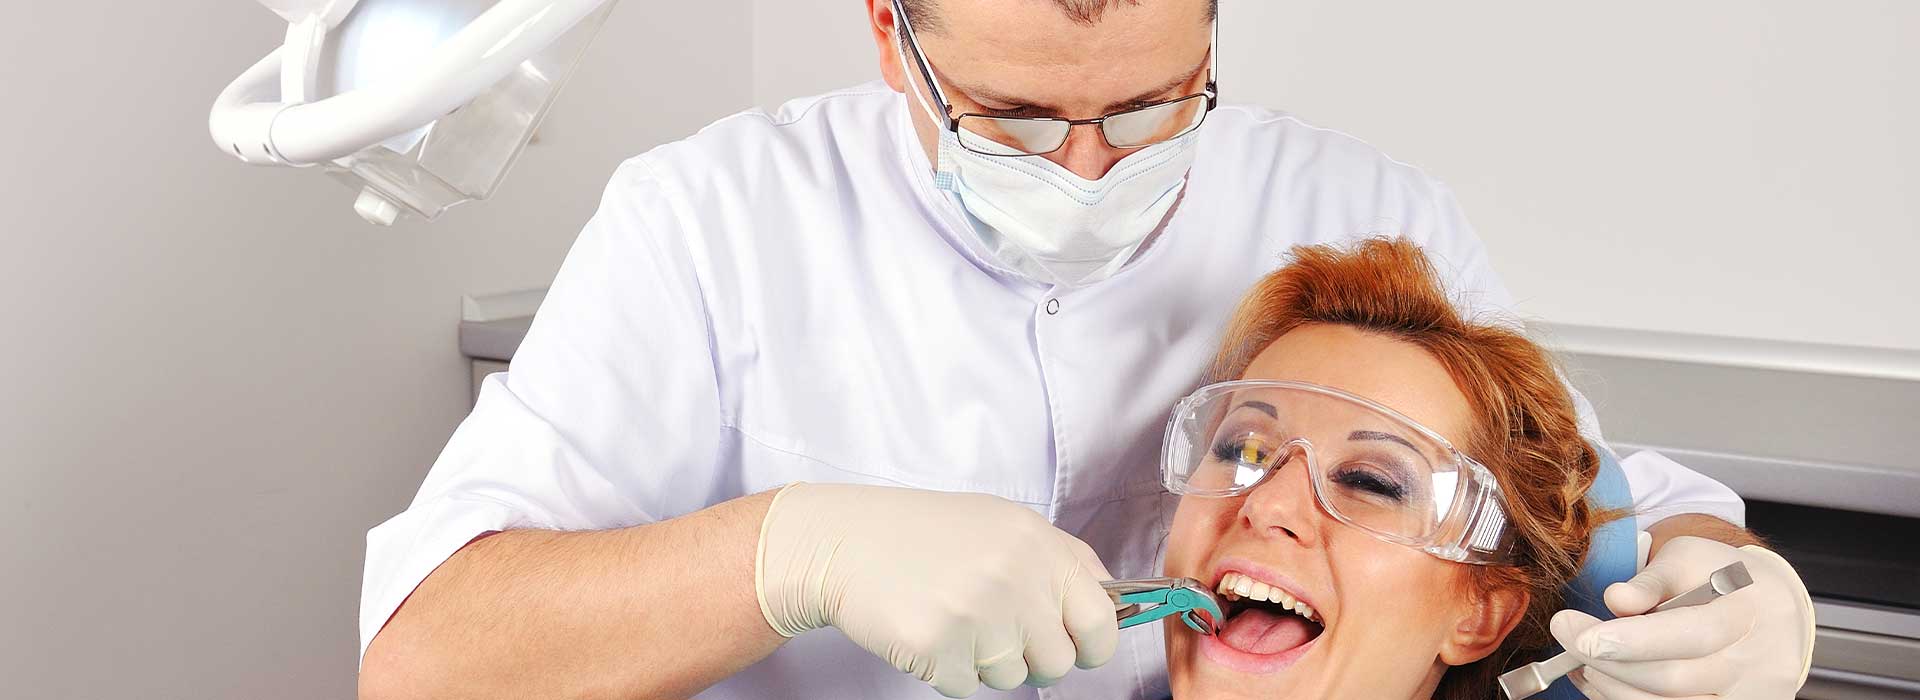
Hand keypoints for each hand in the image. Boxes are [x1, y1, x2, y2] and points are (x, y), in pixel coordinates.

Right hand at [754, 483, 1119, 697]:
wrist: (845, 542)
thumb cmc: (926, 534)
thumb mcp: (1003, 523)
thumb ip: (1059, 561)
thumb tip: (1111, 607)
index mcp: (1039, 545)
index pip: (1100, 622)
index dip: (1090, 644)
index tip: (1072, 644)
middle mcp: (1014, 578)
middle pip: (1057, 662)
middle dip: (1030, 657)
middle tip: (993, 627)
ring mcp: (976, 615)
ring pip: (1011, 679)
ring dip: (986, 662)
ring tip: (953, 618)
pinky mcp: (938, 648)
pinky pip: (967, 688)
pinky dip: (948, 670)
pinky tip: (928, 630)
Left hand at [1550, 536, 1814, 698]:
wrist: (1773, 610)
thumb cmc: (1720, 577)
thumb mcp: (1687, 557)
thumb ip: (1651, 579)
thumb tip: (1615, 600)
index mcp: (1747, 611)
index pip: (1691, 635)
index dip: (1632, 640)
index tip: (1577, 633)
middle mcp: (1754, 663)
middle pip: (1672, 679)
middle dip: (1606, 661)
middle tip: (1564, 635)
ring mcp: (1749, 697)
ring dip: (1613, 687)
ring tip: (1582, 660)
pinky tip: (1604, 680)